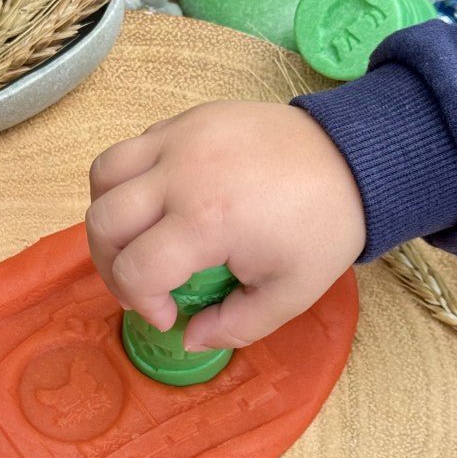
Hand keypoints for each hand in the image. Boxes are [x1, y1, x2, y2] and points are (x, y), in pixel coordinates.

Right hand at [86, 101, 365, 350]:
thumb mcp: (290, 294)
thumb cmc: (324, 226)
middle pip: (102, 223)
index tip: (169, 314)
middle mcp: (182, 174)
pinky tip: (158, 205)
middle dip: (111, 266)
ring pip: (102, 175)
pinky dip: (128, 182)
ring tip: (135, 239)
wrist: (354, 158)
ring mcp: (180, 138)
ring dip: (107, 215)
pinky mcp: (186, 119)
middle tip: (140, 285)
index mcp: (208, 221)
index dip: (141, 303)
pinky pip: (131, 150)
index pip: (135, 270)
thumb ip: (234, 327)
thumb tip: (189, 338)